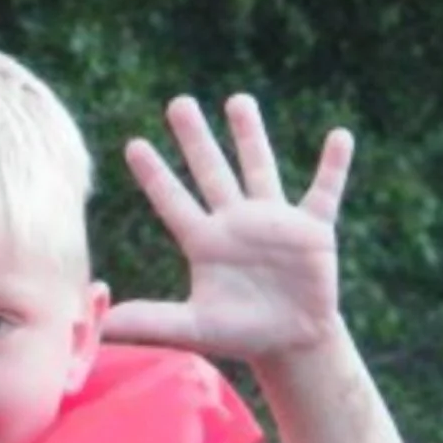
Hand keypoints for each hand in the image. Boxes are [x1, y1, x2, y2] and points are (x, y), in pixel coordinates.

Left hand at [107, 94, 351, 364]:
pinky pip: (324, 190)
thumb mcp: (193, 327)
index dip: (154, 175)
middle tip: (178, 103)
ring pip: (259, 168)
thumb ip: (150, 321)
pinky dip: (333, 166)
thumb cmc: (239, 334)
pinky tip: (339, 137)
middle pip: (210, 171)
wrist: (290, 342)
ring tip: (237, 100)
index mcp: (205, 241)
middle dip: (195, 138)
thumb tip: (103, 323)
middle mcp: (235, 222)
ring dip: (250, 135)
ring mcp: (273, 221)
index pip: (172, 201)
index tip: (133, 145)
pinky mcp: (312, 229)